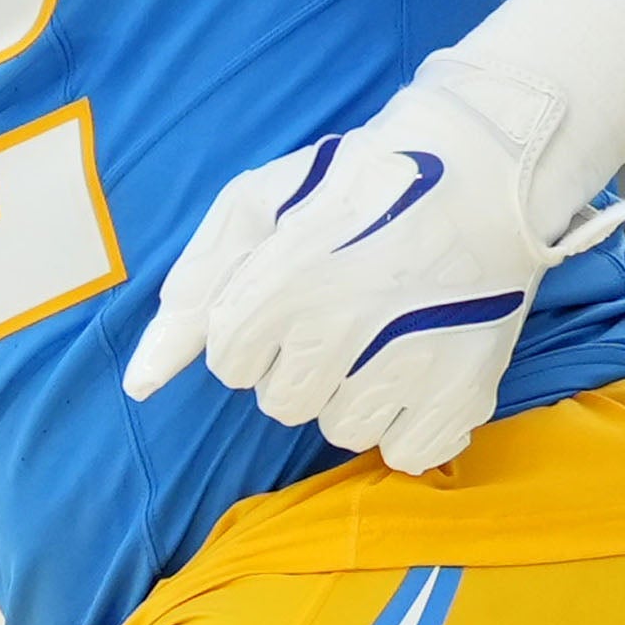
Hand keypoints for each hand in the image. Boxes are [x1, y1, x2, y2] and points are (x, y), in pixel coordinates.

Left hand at [121, 0, 624, 477]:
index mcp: (287, 278)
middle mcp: (344, 328)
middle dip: (300, 363)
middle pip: (282, 402)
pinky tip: (418, 368)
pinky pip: (406, 452)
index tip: (289, 297)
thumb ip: (193, 291)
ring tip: (385, 334)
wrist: (484, 171)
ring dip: (352, 392)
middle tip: (343, 311)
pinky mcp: (464, 392)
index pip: (230, 360)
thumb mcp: (257, 206)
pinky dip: (408, 422)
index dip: (252, 332)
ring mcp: (409, 365)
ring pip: (341, 429)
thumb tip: (141, 382)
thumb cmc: (356, 185)